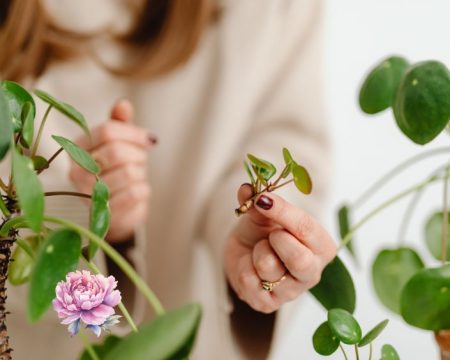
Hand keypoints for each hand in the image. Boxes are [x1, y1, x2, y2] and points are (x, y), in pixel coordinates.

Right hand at [69, 100, 155, 241]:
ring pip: (128, 173)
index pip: (107, 131)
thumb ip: (120, 124)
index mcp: (78, 147)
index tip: (149, 140)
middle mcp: (76, 171)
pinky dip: (143, 189)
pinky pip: (134, 193)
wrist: (118, 210)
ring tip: (135, 177)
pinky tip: (136, 191)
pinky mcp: (104, 213)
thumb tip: (123, 104)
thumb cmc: (117, 170)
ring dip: (141, 173)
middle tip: (140, 161)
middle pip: (116, 152)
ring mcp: (88, 194)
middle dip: (138, 155)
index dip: (134, 133)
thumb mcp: (119, 144)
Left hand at [224, 184, 336, 312]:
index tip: (262, 199)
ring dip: (257, 252)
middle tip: (269, 233)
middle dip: (277, 240)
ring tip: (260, 250)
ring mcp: (291, 292)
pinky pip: (250, 281)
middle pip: (299, 260)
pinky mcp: (269, 304)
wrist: (245, 253)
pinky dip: (244, 267)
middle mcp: (312, 272)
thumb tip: (246, 189)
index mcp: (321, 246)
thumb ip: (258, 202)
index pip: (307, 229)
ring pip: (269, 268)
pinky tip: (251, 266)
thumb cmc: (263, 231)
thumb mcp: (263, 213)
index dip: (283, 212)